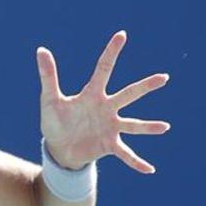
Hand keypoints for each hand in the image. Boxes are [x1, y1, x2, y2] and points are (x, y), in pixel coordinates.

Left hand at [36, 30, 170, 172]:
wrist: (58, 148)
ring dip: (148, 127)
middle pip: (128, 94)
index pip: (104, 69)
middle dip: (145, 87)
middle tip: (163, 78)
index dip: (111, 52)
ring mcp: (110, 127)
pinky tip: (150, 170)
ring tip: (164, 127)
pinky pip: (126, 154)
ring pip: (133, 125)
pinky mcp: (109, 145)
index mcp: (93, 95)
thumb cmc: (56, 121)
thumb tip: (40, 50)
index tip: (121, 35)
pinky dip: (136, 162)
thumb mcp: (50, 100)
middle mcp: (107, 108)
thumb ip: (48, 76)